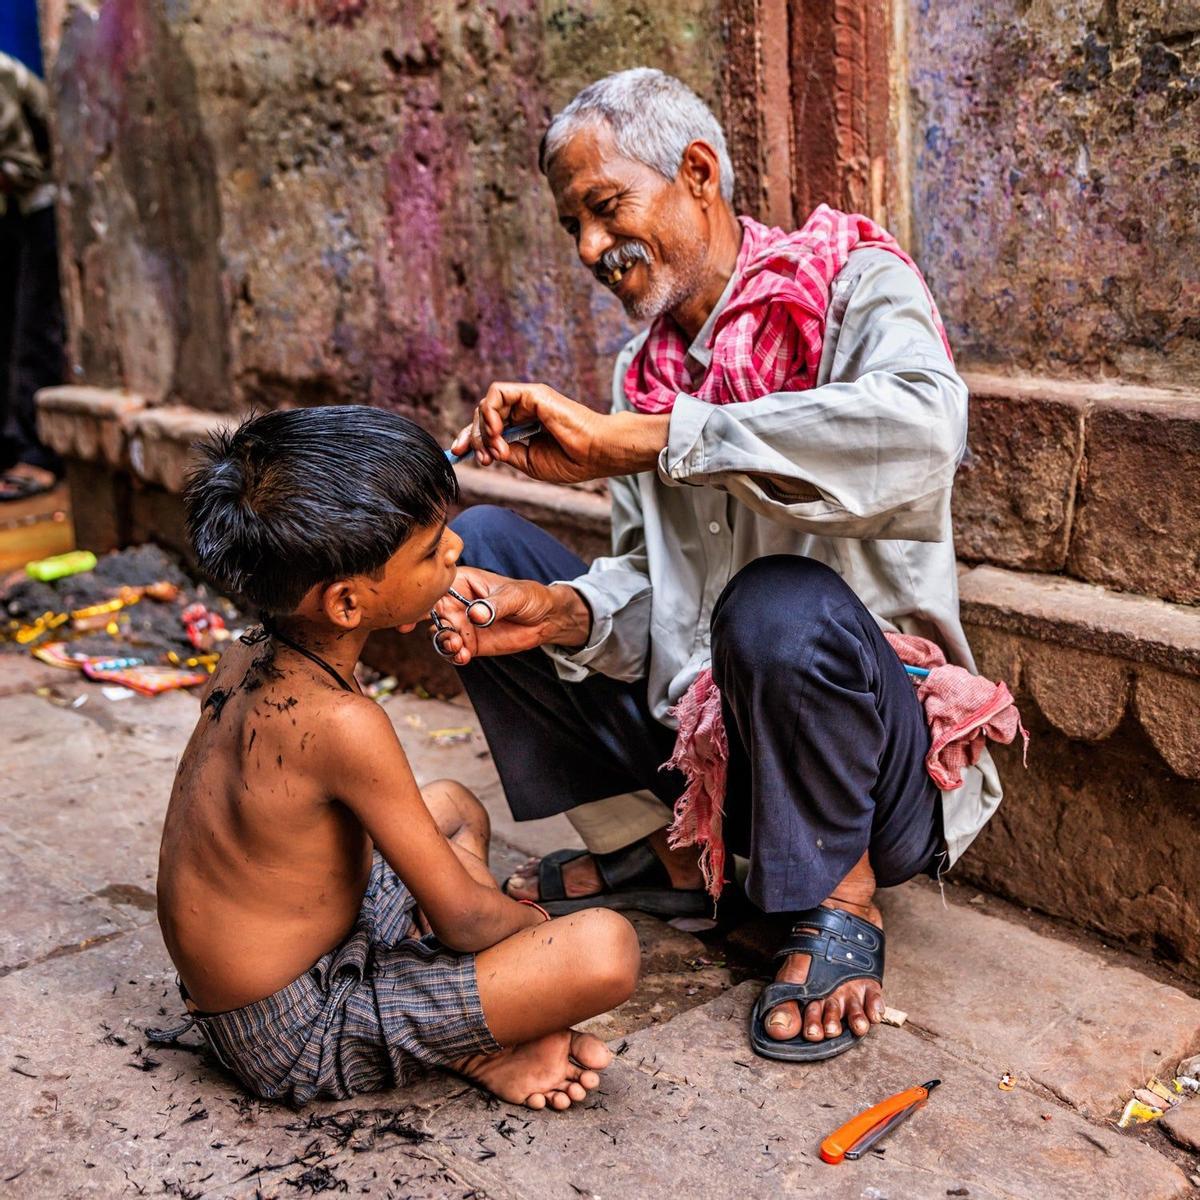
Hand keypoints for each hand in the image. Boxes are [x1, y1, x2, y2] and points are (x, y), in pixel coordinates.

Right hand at [430, 566, 590, 664]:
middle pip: (429, 612)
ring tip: (457, 646)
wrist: (546, 619)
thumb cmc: (530, 597)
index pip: (435, 587)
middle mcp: (456, 603)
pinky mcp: (469, 644)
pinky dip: (454, 655)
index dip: (420, 596)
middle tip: (435, 631)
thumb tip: (476, 614)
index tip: (413, 609)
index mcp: (461, 582)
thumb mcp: (514, 596)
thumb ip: (494, 605)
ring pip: (438, 634)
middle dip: (422, 624)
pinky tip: (463, 656)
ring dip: (442, 642)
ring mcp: (461, 624)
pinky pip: (453, 651)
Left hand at [450, 382, 668, 483]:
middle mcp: (524, 409)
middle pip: (483, 414)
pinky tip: (498, 432)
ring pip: (487, 404)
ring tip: (495, 450)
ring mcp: (528, 399)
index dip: (470, 438)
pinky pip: (497, 394)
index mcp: (524, 426)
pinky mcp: (532, 393)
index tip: (458, 454)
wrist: (597, 453)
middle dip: (473, 436)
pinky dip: (490, 413)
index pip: (489, 426)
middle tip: (480, 458)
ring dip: (483, 429)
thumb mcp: (528, 462)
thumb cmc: (572, 460)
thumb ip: (505, 451)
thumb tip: (485, 448)